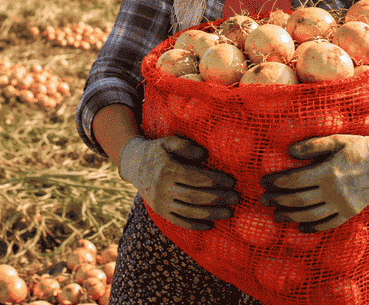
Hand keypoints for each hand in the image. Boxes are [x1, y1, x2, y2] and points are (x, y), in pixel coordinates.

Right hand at [118, 135, 240, 230]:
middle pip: (195, 196)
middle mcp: (163, 188)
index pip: (196, 178)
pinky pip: (179, 221)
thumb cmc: (156, 151)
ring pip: (189, 211)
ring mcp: (161, 202)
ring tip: (229, 213)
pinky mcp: (160, 212)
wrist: (133, 165)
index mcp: (168, 170)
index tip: (232, 182)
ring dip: (211, 214)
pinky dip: (195, 225)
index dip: (216, 181)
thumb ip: (185, 146)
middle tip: (236, 198)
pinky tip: (210, 225)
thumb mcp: (168, 142)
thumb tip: (204, 155)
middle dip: (218, 198)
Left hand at [260, 125, 368, 231]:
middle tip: (263, 199)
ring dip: (291, 216)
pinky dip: (314, 227)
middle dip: (278, 200)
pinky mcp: (350, 212)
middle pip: (299, 199)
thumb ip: (313, 145)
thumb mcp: (336, 139)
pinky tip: (300, 227)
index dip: (277, 182)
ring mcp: (343, 204)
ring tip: (275, 215)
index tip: (264, 182)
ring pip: (311, 215)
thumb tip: (290, 151)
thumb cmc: (358, 147)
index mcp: (328, 171)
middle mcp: (334, 191)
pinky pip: (329, 224)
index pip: (295, 180)